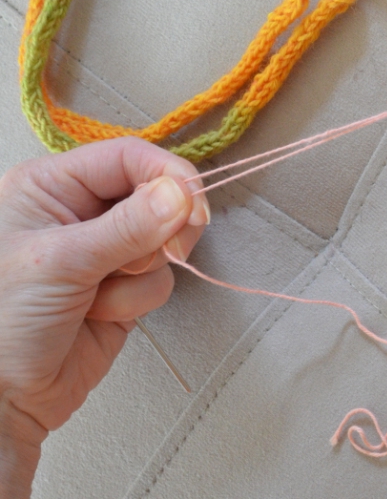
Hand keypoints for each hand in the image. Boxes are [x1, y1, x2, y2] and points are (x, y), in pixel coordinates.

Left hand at [0, 138, 209, 498]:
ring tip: (99, 295)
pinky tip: (99, 315)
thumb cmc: (3, 321)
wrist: (0, 402)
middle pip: (155, 193)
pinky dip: (137, 300)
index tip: (194, 207)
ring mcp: (105, 250)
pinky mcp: (123, 287)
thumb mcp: (61, 263)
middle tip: (168, 250)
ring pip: (163, 239)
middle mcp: (81, 210)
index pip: (128, 156)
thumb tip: (183, 194)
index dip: (167, 175)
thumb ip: (127, 227)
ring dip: (140, 272)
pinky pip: (160, 278)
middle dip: (162, 227)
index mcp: (52, 186)